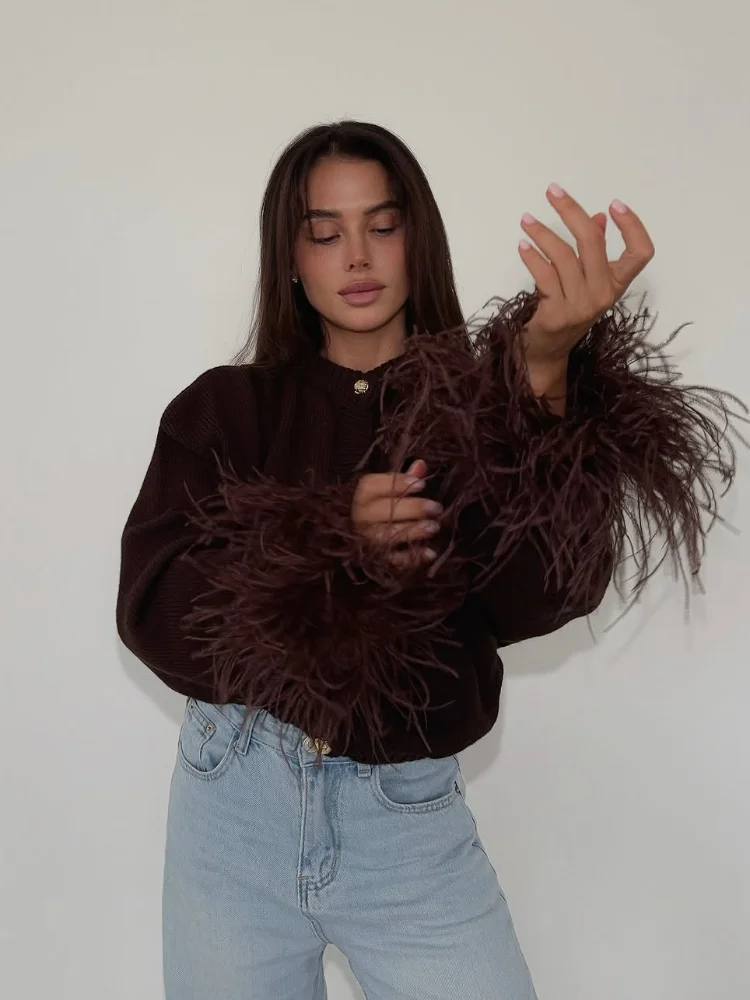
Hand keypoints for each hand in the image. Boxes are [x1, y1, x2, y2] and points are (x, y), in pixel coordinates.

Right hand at [352, 460, 441, 568]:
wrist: (357, 538)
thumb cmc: (378, 507)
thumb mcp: (386, 489)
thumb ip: (402, 478)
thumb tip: (421, 465)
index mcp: (362, 497)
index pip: (372, 487)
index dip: (397, 484)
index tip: (421, 484)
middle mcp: (361, 518)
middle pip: (382, 511)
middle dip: (411, 509)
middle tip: (436, 507)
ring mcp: (367, 540)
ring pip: (387, 536)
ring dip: (412, 532)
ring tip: (434, 527)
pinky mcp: (378, 559)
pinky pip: (394, 560)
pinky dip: (413, 558)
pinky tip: (430, 552)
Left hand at [518, 184, 655, 380]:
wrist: (546, 351)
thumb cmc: (566, 310)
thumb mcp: (585, 282)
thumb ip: (594, 252)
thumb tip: (598, 218)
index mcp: (616, 285)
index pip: (641, 253)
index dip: (633, 225)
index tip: (614, 204)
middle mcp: (603, 295)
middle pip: (593, 242)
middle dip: (571, 211)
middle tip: (552, 192)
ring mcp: (580, 306)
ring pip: (563, 256)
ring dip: (541, 233)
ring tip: (526, 221)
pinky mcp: (556, 314)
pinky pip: (543, 276)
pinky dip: (532, 256)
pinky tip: (523, 246)